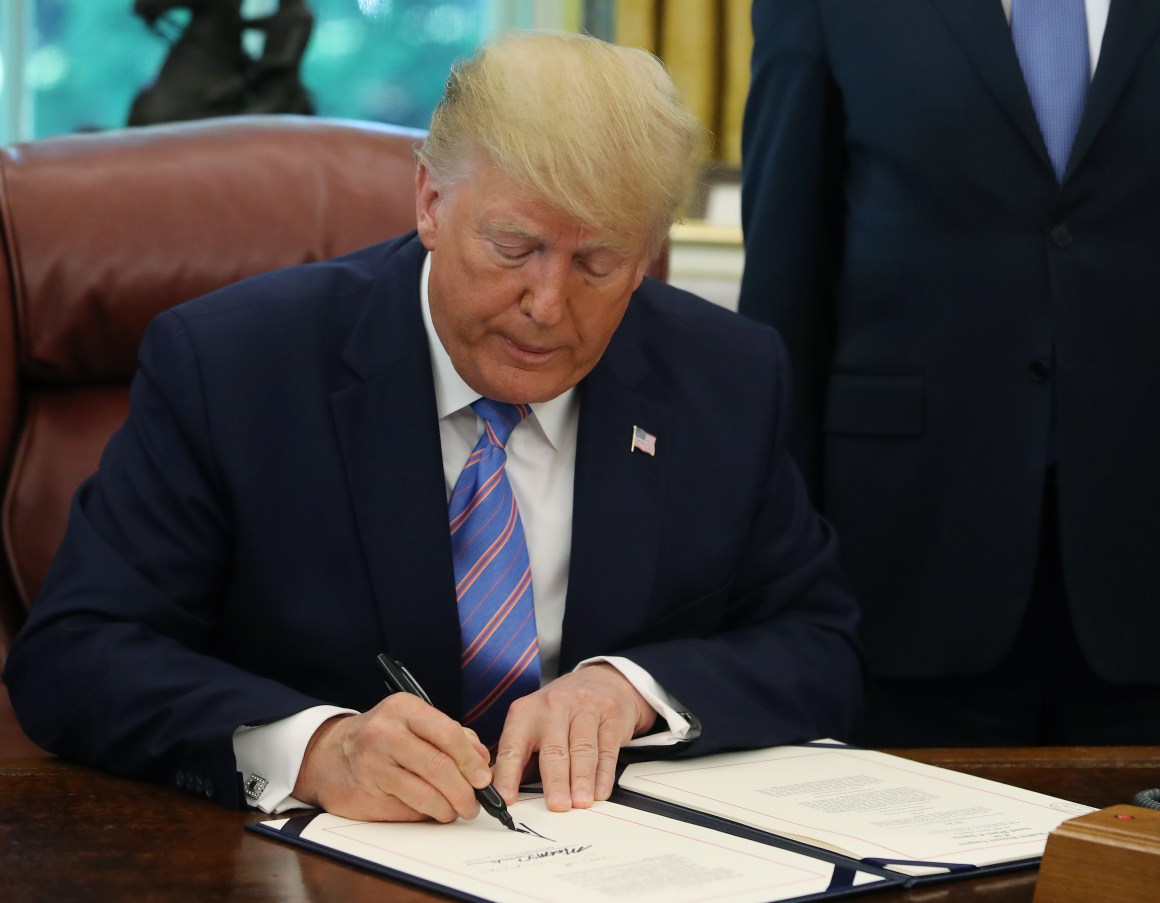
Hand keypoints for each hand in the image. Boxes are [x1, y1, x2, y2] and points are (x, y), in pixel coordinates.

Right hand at [293, 694, 492, 821]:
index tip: (484, 779)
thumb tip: (482, 760)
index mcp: (403, 708)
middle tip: (474, 803)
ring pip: (424, 794)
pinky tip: (432, 810)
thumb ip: (453, 736)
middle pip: (438, 767)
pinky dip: (427, 814)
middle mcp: (385, 733)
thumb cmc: (384, 736)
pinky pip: (408, 810)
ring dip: (448, 808)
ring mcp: (372, 765)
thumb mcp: (415, 722)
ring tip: (456, 810)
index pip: (448, 733)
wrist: (331, 755)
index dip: (470, 761)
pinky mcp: (366, 794)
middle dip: (464, 791)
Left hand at [491, 664, 656, 811]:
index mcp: (526, 712)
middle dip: (555, 781)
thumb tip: (504, 794)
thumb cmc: (560, 710)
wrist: (599, 680)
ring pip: (582, 750)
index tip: (507, 799)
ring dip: (582, 780)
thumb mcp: (533, 723)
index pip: (513, 748)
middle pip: (553, 750)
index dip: (508, 775)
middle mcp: (553, 706)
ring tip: (580, 802)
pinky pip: (606, 749)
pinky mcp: (610, 715)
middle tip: (557, 805)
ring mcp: (584, 708)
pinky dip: (604, 774)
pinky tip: (600, 791)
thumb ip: (520, 757)